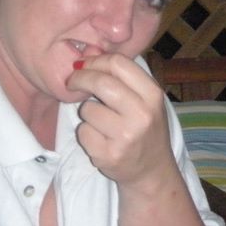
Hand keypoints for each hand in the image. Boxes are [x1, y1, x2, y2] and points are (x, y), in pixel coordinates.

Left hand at [65, 54, 174, 189]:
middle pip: (100, 82)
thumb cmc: (145, 129)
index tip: (84, 66)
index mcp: (153, 95)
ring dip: (87, 112)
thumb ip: (123, 79)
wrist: (152, 170)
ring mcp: (126, 136)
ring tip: (101, 122)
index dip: (95, 61)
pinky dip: (86, 133)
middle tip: (72, 82)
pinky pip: (83, 132)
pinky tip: (101, 139)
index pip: (118, 64)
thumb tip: (86, 56)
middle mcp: (142, 114)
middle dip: (80, 79)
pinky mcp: (109, 155)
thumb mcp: (146, 100)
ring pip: (87, 109)